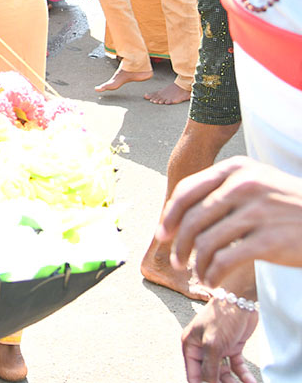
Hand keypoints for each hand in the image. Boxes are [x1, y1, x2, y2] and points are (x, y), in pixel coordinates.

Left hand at [159, 156, 301, 286]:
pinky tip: (212, 281)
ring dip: (195, 263)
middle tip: (176, 261)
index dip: (170, 215)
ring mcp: (257, 212)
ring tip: (197, 274)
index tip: (162, 234)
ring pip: (205, 241)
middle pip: (192, 217)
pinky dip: (212, 273)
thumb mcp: (257, 183)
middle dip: (178, 243)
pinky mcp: (269, 240)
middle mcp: (244, 186)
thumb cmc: (290, 205)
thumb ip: (223, 190)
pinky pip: (224, 259)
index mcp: (237, 168)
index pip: (187, 190)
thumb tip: (176, 214)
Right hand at [180, 297, 258, 382]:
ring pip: (224, 373)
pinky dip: (244, 376)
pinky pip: (236, 367)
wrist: (240, 301)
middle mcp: (202, 348)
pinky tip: (250, 382)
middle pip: (210, 375)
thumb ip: (209, 366)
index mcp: (191, 346)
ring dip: (233, 382)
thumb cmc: (221, 317)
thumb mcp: (213, 344)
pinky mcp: (231, 348)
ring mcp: (217, 349)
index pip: (194, 373)